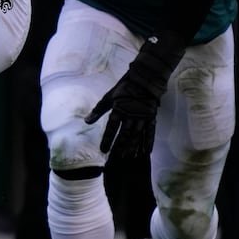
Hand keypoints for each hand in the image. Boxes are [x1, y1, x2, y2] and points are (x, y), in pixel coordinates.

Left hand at [86, 38, 181, 157]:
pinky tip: (145, 152)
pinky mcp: (151, 118)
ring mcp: (142, 117)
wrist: (144, 80)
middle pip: (125, 134)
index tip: (103, 150)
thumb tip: (86, 121)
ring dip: (133, 147)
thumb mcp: (108, 98)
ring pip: (137, 135)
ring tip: (129, 158)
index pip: (111, 128)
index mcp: (119, 109)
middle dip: (120, 146)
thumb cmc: (123, 89)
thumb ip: (98, 110)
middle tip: (117, 158)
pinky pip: (150, 132)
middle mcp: (131, 115)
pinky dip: (148, 143)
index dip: (107, 139)